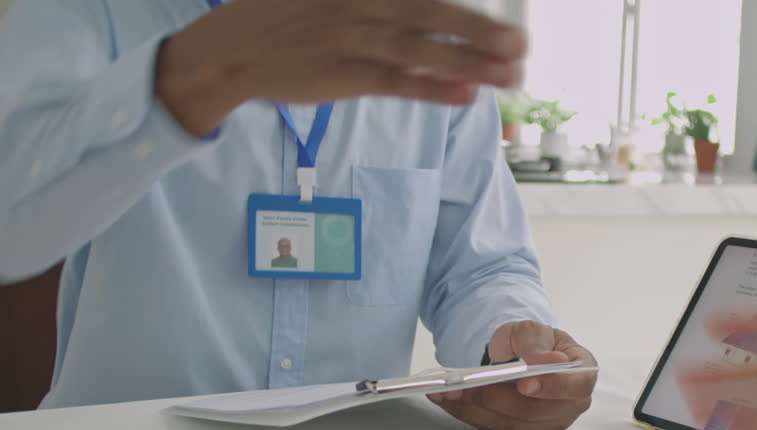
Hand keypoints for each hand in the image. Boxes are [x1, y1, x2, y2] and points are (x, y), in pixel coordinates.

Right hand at [156, 0, 527, 135]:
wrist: (234, 47)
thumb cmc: (291, 15)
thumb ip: (387, 2)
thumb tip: (429, 6)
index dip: (466, 5)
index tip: (509, 16)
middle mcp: (362, 4)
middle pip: (433, 14)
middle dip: (481, 30)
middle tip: (523, 44)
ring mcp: (353, 40)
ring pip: (422, 51)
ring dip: (470, 63)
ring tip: (512, 75)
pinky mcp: (344, 76)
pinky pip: (396, 83)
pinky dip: (431, 89)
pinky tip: (466, 94)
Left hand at [429, 321, 596, 429]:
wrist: (520, 356)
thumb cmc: (532, 342)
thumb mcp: (533, 330)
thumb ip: (536, 343)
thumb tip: (545, 360)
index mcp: (581, 374)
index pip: (576, 386)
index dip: (552, 387)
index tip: (524, 383)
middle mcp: (569, 405)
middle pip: (534, 410)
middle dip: (496, 397)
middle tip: (467, 384)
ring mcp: (547, 424)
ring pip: (511, 424)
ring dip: (475, 408)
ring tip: (447, 391)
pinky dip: (468, 416)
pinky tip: (447, 401)